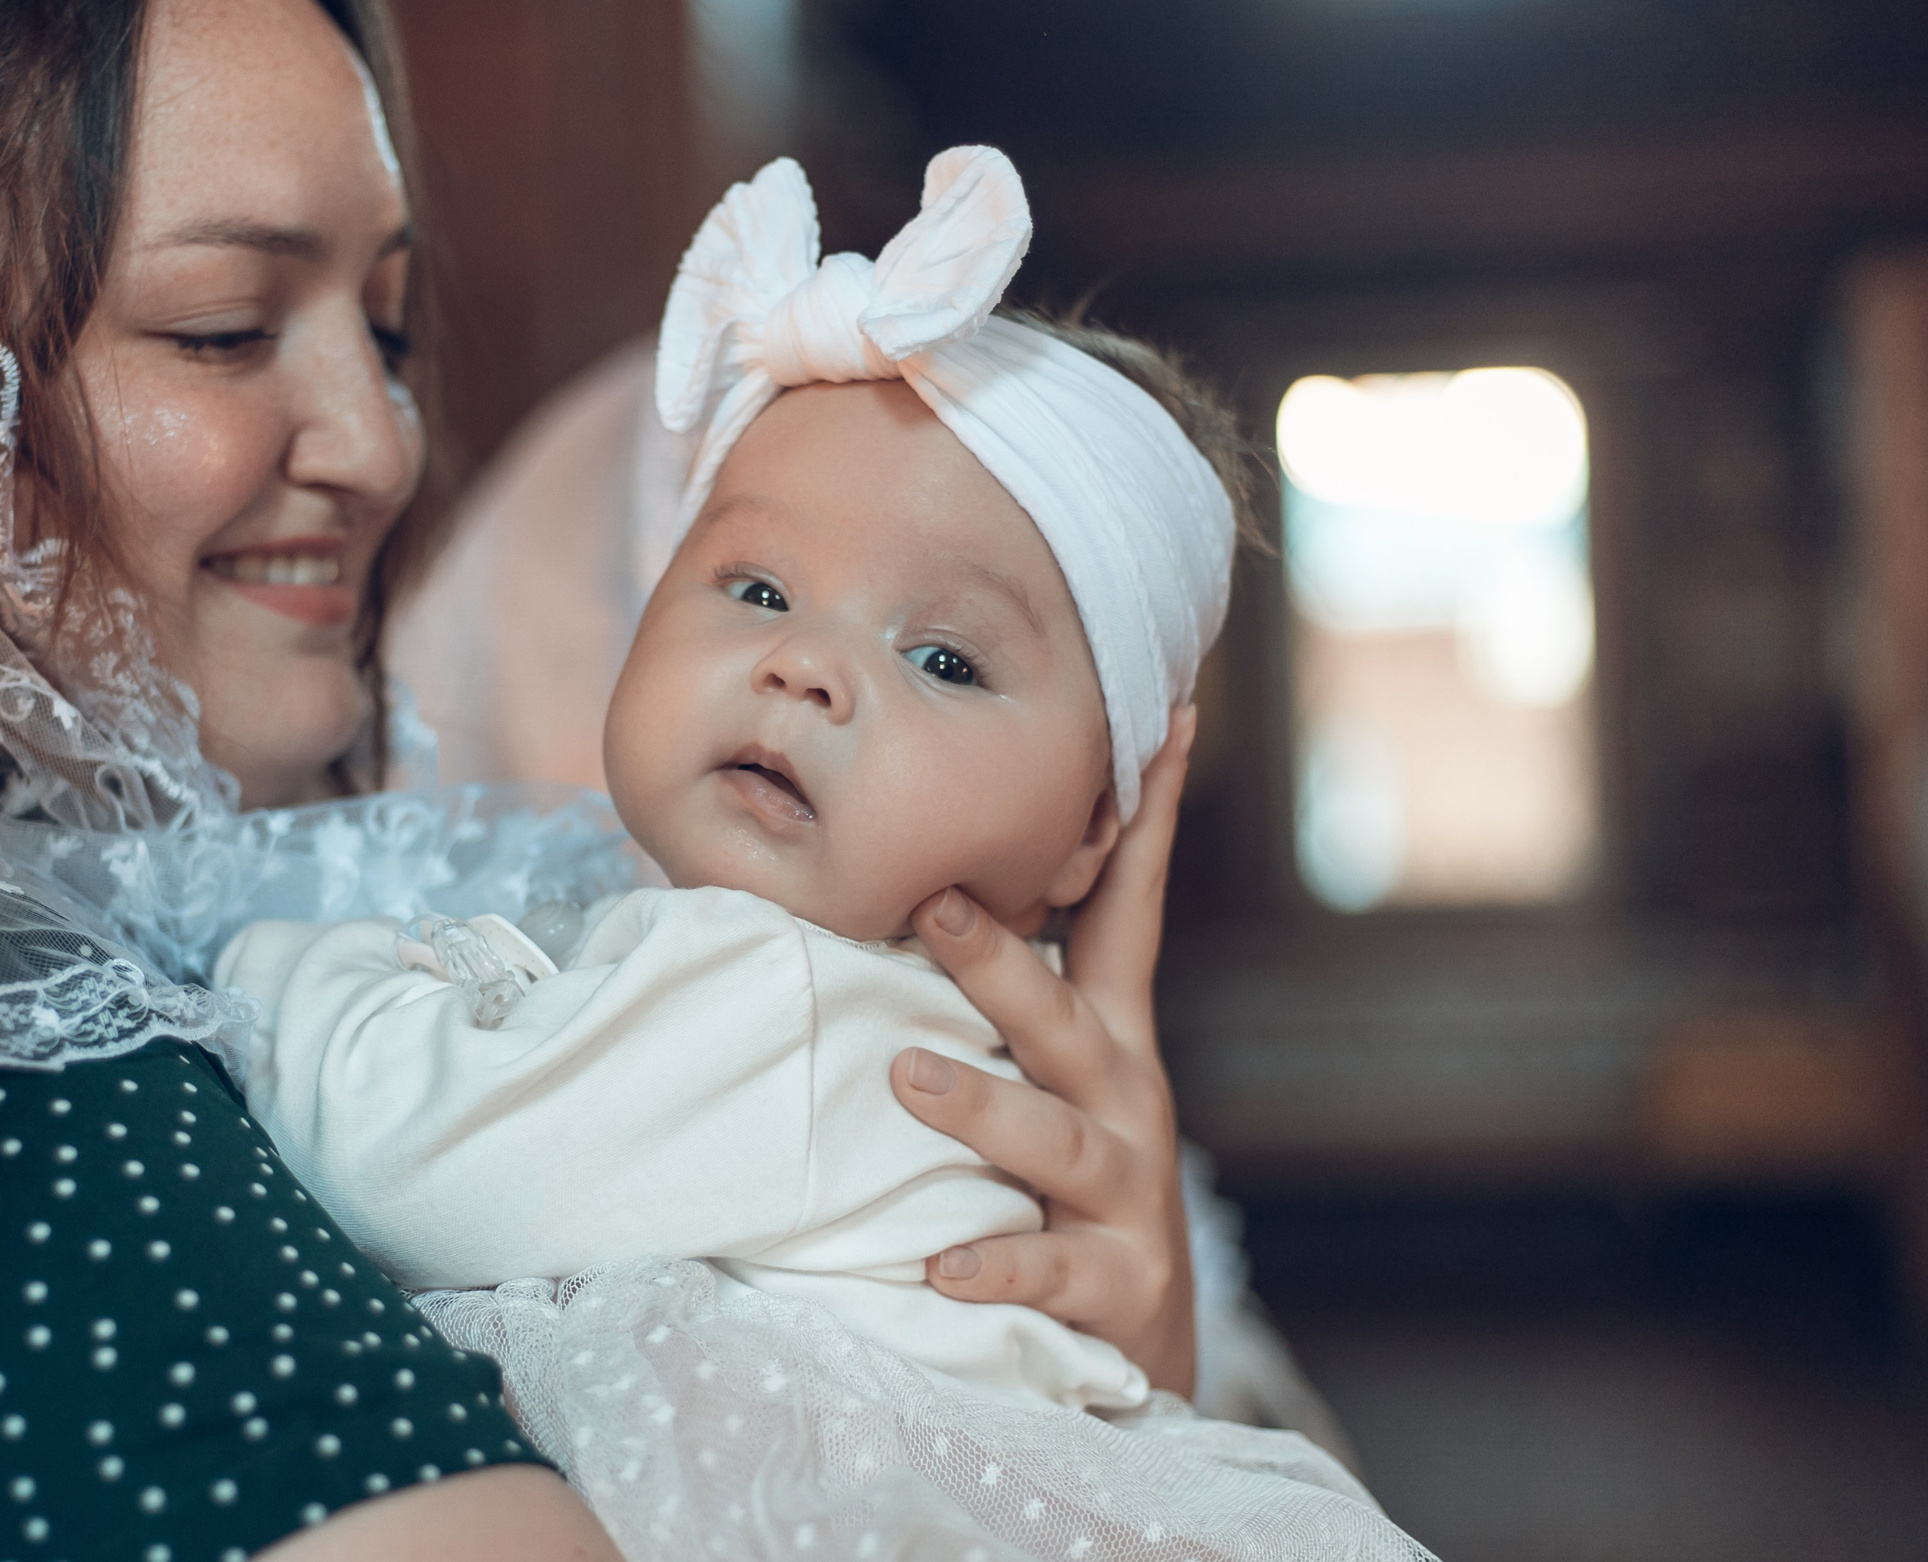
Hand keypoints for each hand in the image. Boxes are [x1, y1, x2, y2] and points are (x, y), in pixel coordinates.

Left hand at [891, 706, 1198, 1393]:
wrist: (1137, 1352)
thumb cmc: (1064, 1190)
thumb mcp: (1051, 1081)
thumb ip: (1001, 995)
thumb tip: (913, 876)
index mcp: (1108, 1039)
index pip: (1127, 911)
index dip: (1142, 819)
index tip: (1161, 719)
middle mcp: (1124, 1100)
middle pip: (1063, 1017)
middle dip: (999, 959)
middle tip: (932, 903)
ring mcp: (1126, 1194)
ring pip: (1053, 1139)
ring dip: (982, 1106)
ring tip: (909, 1078)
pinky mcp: (1114, 1285)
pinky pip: (1048, 1269)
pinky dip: (995, 1263)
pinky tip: (940, 1264)